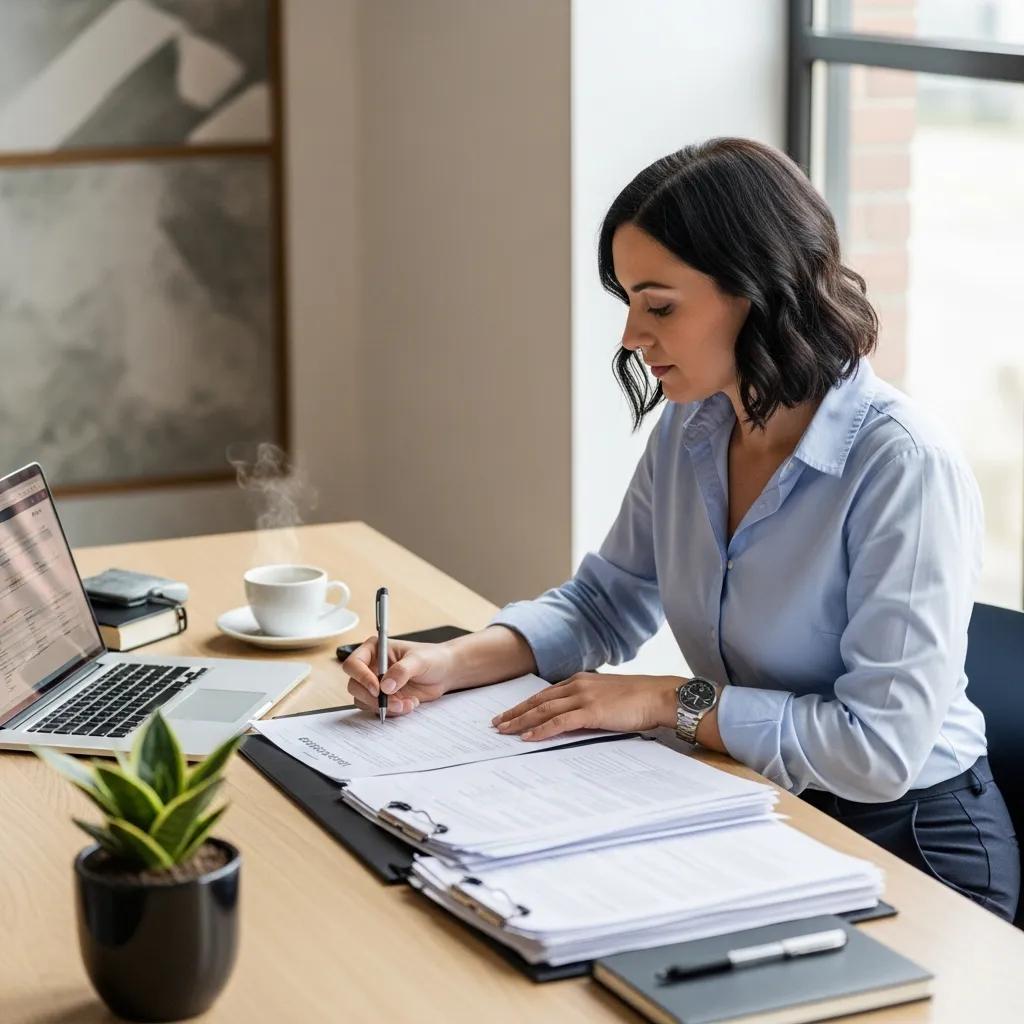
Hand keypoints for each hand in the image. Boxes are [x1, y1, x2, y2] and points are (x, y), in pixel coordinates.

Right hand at [341, 636, 454, 716]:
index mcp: (374, 650)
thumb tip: (385, 686)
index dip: (361, 677)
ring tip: (407, 703)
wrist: (445, 672)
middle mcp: (371, 667)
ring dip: (385, 707)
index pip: (353, 664)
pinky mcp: (384, 698)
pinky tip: (410, 704)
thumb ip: (402, 671)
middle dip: (373, 698)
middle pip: (354, 686)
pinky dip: (393, 711)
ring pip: (364, 701)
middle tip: (393, 702)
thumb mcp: (419, 660)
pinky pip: (378, 710)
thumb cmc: (432, 658)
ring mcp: (376, 684)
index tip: (377, 688)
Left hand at [491, 673, 680, 740]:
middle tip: (497, 723)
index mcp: (581, 680)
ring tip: (504, 731)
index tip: (510, 713)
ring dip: (521, 721)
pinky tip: (527, 737)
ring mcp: (583, 697)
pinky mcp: (590, 711)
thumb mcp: (609, 697)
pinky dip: (540, 730)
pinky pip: (558, 721)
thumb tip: (575, 719)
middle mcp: (578, 685)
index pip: (546, 694)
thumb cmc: (639, 699)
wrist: (659, 696)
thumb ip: (590, 704)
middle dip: (515, 712)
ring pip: (543, 710)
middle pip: (538, 700)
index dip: (526, 704)